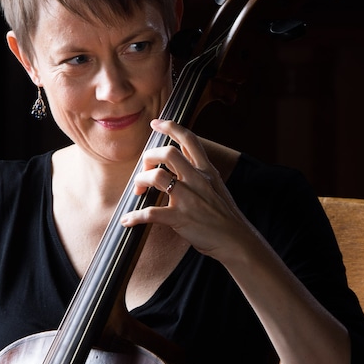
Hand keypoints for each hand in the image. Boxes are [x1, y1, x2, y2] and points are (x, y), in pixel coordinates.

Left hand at [120, 119, 249, 261]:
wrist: (235, 240)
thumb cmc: (224, 215)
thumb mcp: (216, 186)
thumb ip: (200, 173)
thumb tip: (184, 162)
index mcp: (206, 170)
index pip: (189, 139)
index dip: (170, 126)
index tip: (156, 123)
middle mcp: (197, 180)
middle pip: (167, 152)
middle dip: (149, 157)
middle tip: (145, 170)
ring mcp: (188, 198)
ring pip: (156, 176)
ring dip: (141, 180)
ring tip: (139, 191)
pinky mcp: (180, 217)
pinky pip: (150, 213)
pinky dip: (134, 216)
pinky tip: (128, 220)